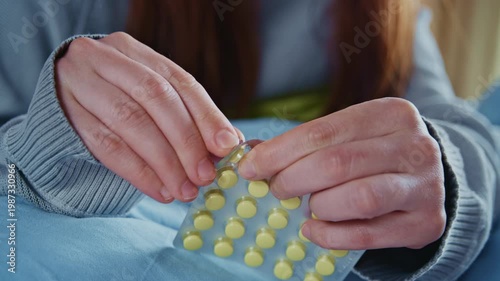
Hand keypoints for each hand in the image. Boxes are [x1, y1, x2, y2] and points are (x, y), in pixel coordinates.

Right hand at [55, 32, 240, 202]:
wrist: (58, 98)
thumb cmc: (115, 98)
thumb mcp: (149, 96)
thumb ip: (186, 114)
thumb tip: (228, 143)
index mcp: (134, 50)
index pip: (179, 81)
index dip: (206, 114)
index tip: (227, 145)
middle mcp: (105, 59)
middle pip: (156, 98)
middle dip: (186, 141)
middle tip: (204, 175)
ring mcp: (81, 83)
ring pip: (132, 122)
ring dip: (164, 162)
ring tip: (185, 190)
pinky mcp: (66, 114)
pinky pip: (106, 146)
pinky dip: (138, 172)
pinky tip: (159, 190)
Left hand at [239, 98, 445, 249]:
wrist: (425, 181)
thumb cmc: (373, 156)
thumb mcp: (347, 137)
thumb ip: (304, 143)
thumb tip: (250, 154)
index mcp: (389, 114)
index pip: (322, 131)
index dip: (278, 152)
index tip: (249, 167)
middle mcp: (414, 145)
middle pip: (338, 163)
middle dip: (293, 179)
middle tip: (276, 190)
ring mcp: (426, 185)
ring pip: (358, 198)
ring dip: (319, 206)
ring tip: (305, 209)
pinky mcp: (427, 222)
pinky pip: (369, 234)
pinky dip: (332, 235)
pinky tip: (314, 230)